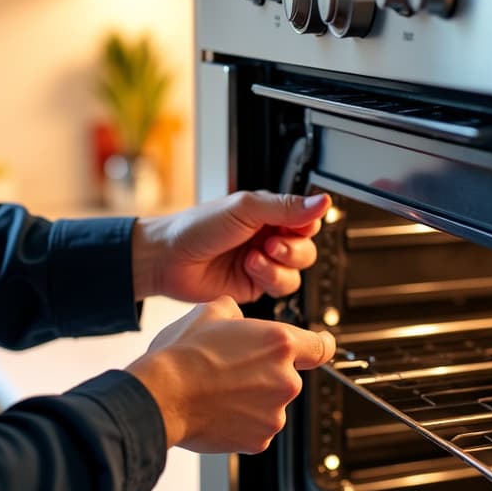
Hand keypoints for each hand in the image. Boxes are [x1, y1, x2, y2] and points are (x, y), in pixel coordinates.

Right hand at [127, 297, 336, 452]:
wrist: (160, 396)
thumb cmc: (181, 356)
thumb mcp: (208, 312)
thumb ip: (236, 313)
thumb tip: (237, 319)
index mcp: (280, 343)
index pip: (321, 346)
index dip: (318, 346)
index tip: (319, 348)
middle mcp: (285, 380)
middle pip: (286, 376)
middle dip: (263, 374)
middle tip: (230, 370)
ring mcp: (274, 413)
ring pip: (269, 404)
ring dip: (251, 399)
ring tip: (217, 391)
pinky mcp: (259, 440)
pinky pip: (256, 428)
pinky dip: (240, 422)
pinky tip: (217, 410)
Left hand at [132, 191, 330, 302]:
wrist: (168, 259)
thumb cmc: (197, 227)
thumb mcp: (245, 208)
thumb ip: (286, 207)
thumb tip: (323, 201)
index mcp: (268, 214)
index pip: (307, 219)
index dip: (306, 224)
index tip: (296, 225)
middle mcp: (268, 238)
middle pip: (307, 248)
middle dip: (293, 248)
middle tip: (270, 243)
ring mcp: (263, 264)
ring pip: (297, 271)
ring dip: (279, 265)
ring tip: (255, 257)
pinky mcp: (255, 286)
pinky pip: (281, 288)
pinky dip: (270, 278)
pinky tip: (250, 268)